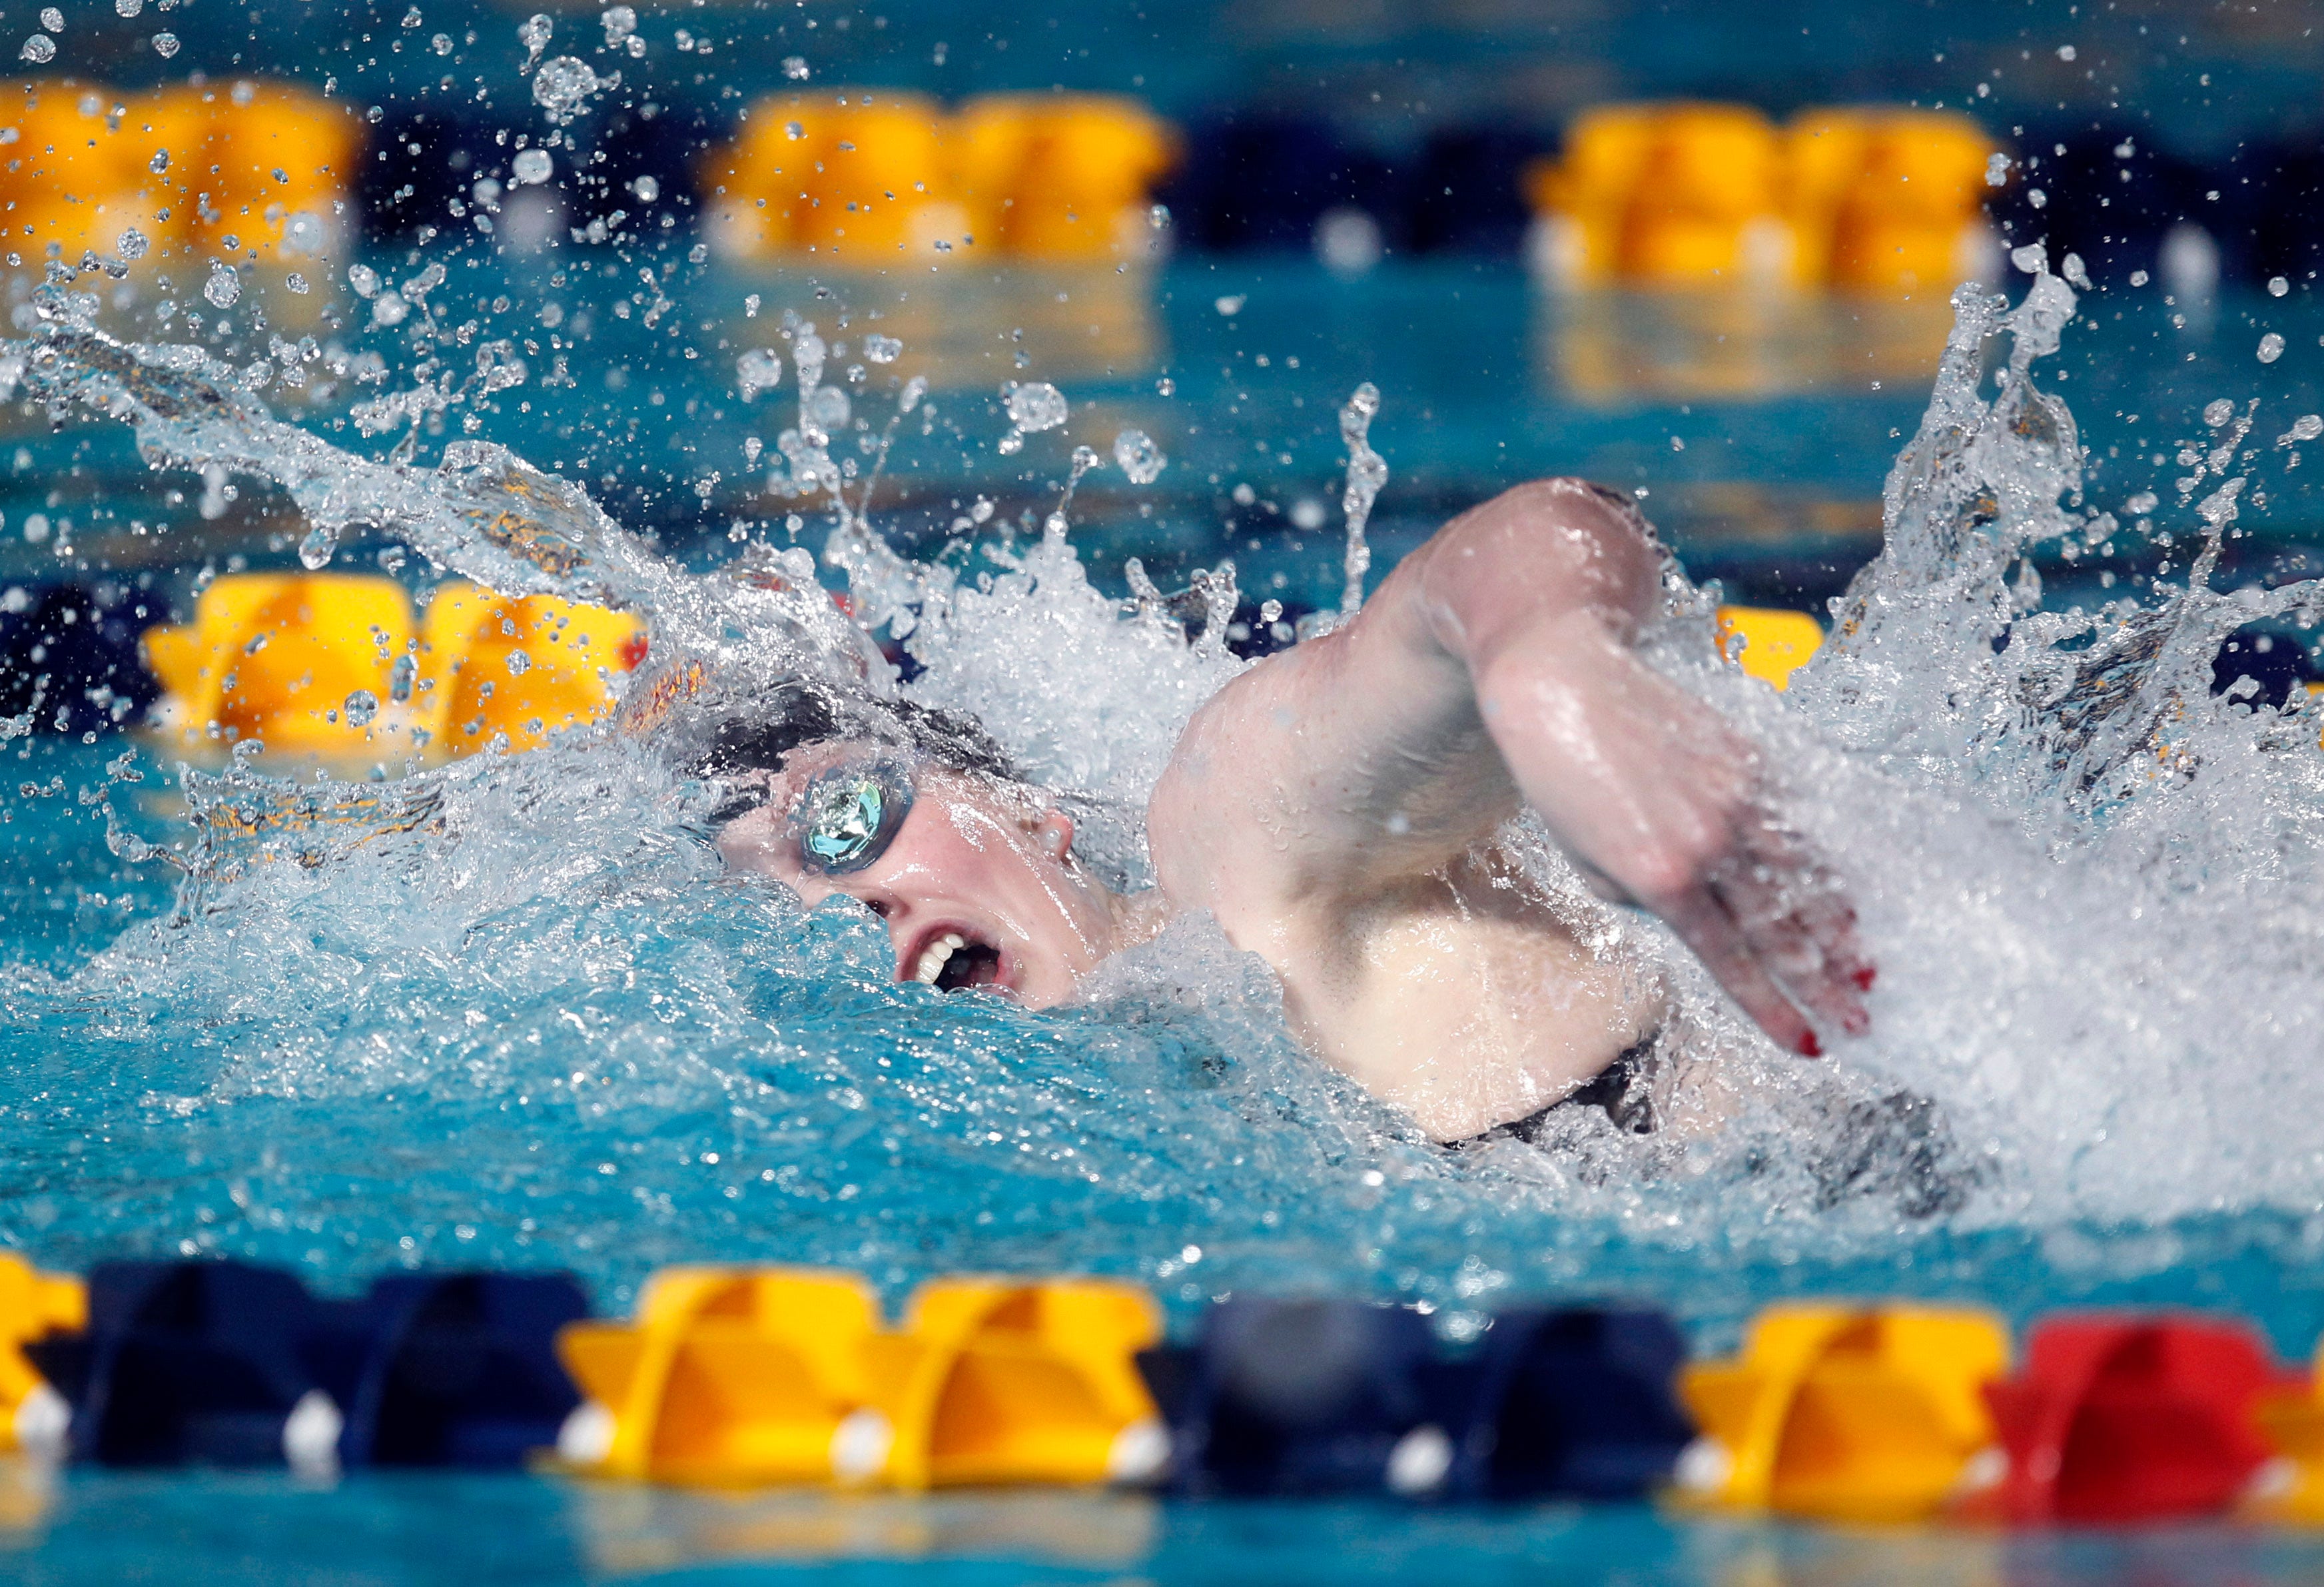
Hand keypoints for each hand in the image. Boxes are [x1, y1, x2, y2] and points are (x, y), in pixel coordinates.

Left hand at [1474, 611, 1872, 1055]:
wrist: (1562, 684)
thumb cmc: (1560, 779)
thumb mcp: (1588, 861)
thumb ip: (1646, 899)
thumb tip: (1700, 917)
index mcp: (1660, 877)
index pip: (1731, 961)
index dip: (1772, 1008)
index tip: (1807, 1044)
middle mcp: (1707, 840)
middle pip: (1780, 930)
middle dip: (1822, 986)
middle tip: (1858, 1025)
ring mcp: (1736, 797)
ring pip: (1801, 879)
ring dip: (1839, 935)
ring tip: (1867, 977)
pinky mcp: (1750, 760)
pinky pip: (1796, 829)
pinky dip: (1825, 871)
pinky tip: (1846, 904)